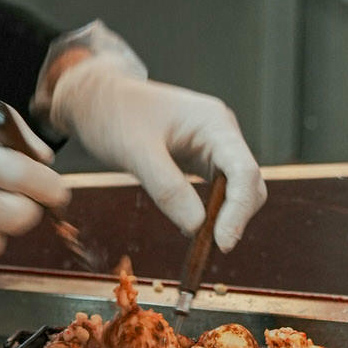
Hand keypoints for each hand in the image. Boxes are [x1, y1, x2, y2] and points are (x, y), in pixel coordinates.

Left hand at [37, 22, 266, 252]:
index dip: (239, 211)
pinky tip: (194, 227)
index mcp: (213, 122)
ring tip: (200, 244)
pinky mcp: (202, 157)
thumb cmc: (115, 114)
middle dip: (235, 217)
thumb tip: (197, 228)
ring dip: (225, 218)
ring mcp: (214, 144)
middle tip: (207, 249)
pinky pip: (219, 189)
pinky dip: (213, 212)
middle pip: (249, 183)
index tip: (222, 244)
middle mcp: (221, 132)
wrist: (97, 98)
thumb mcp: (135, 152)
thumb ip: (167, 188)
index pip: (244, 171)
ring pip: (238, 189)